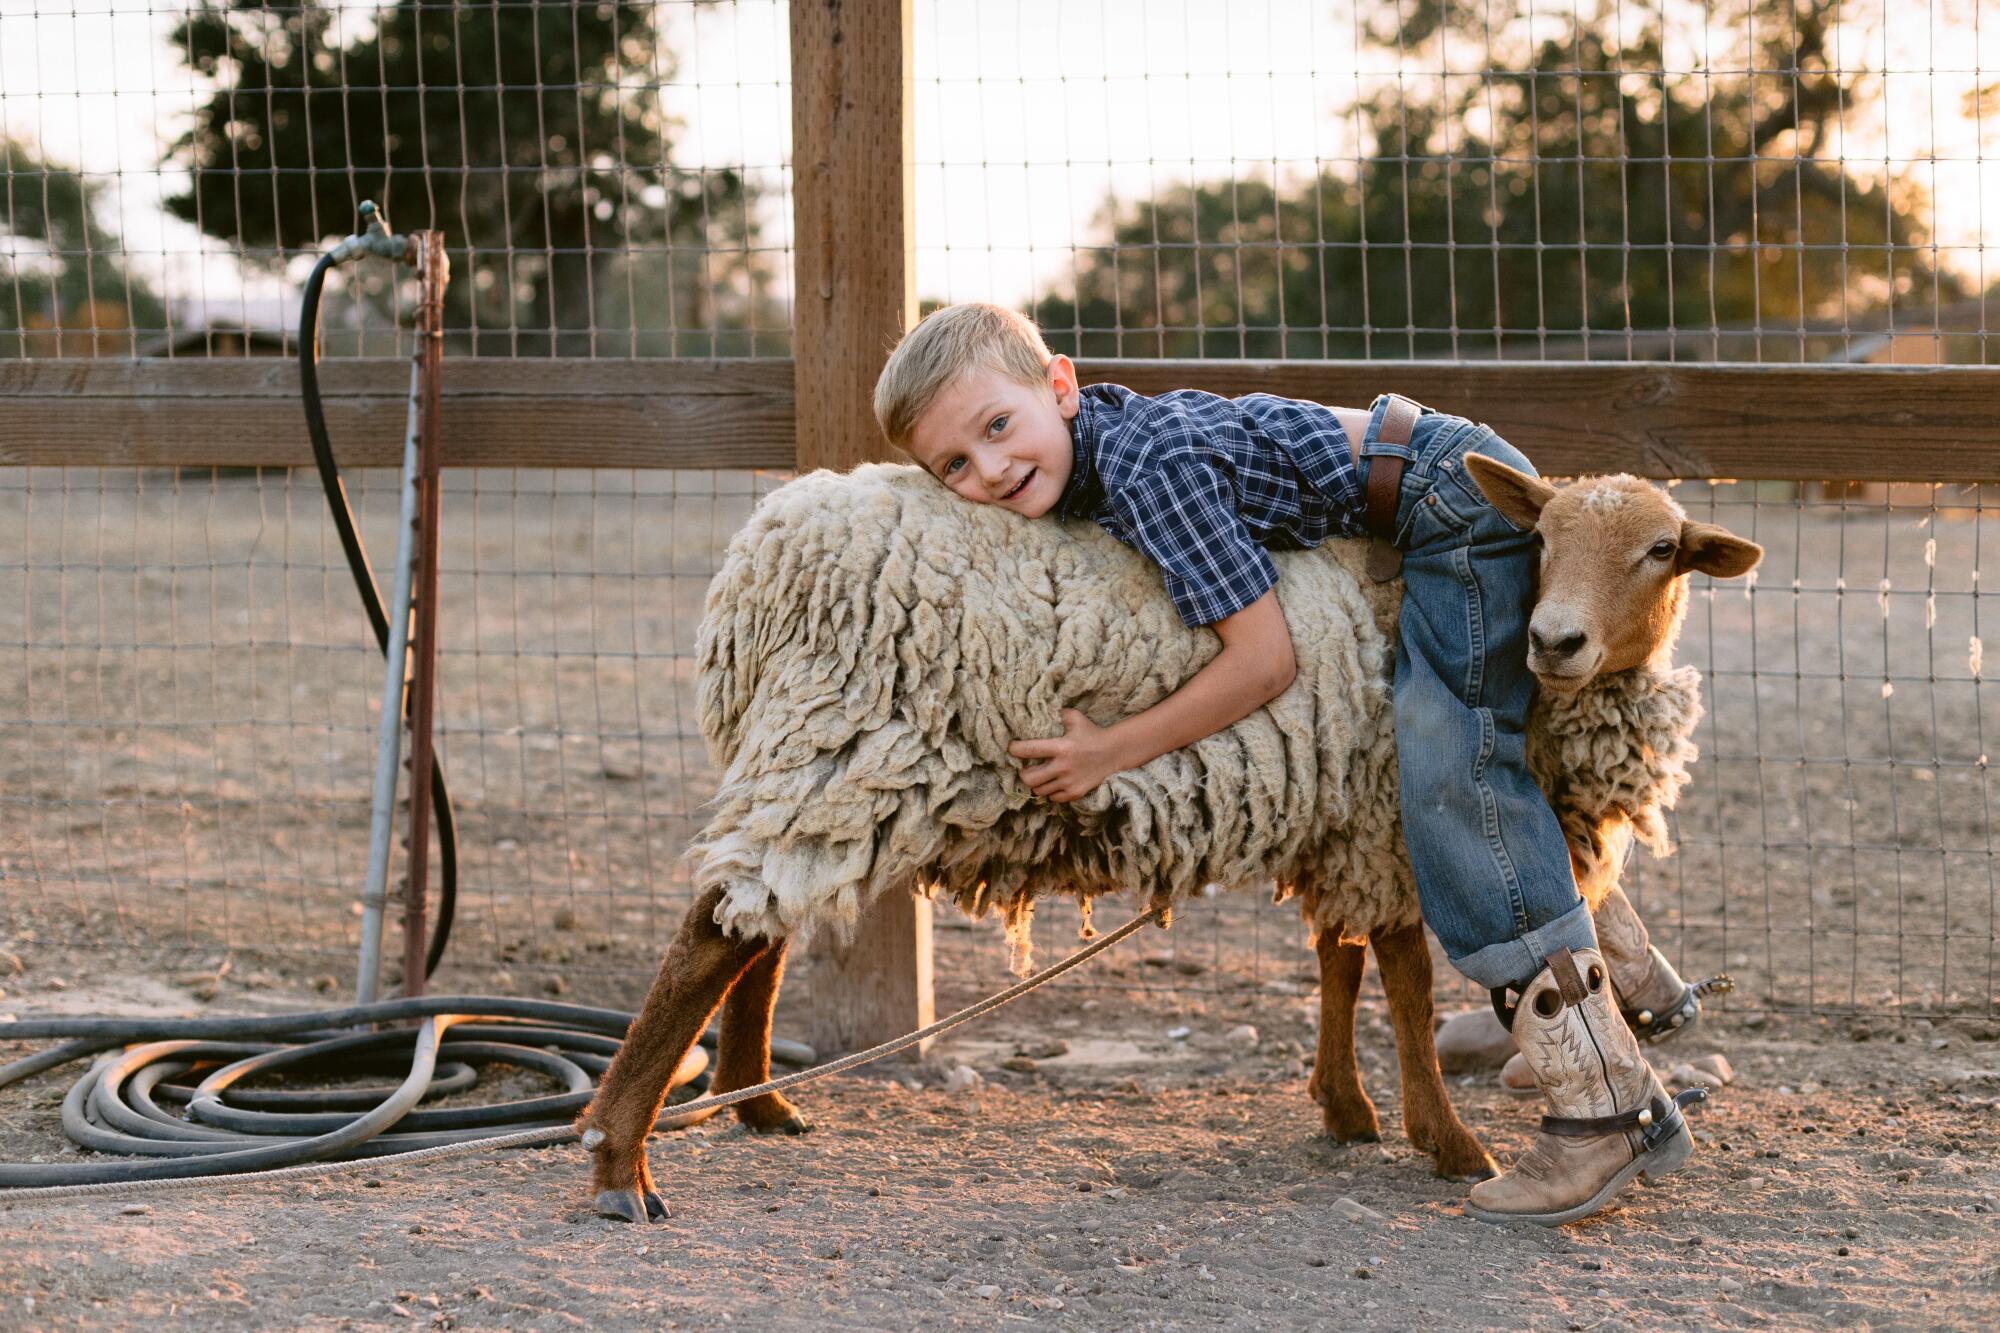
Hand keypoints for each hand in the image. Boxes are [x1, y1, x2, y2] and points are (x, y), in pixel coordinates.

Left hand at [1008, 708, 1125, 803]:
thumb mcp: (1074, 718)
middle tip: (1027, 767)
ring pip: (1039, 791)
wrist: (1114, 752)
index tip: (1012, 747)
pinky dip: (1050, 791)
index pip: (1030, 750)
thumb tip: (1036, 711)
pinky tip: (1054, 782)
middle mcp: (1064, 766)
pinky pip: (1053, 798)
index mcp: (1061, 747)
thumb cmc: (1091, 732)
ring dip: (1037, 783)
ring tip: (1040, 775)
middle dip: (1023, 773)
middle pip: (1029, 778)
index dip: (1015, 749)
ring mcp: (1070, 782)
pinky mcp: (1076, 792)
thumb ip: (1055, 714)